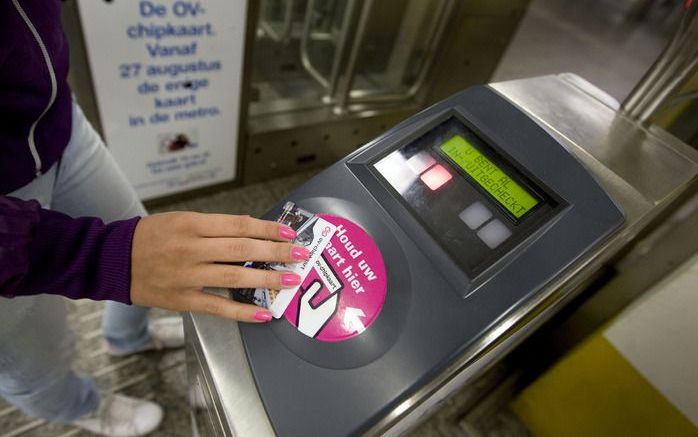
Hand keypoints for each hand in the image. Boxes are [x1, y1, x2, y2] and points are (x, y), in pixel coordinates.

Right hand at [130, 212, 308, 322]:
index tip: (288, 232)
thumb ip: (215, 228)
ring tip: (290, 280)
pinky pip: (218, 306)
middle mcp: (191, 248)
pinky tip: (263, 313)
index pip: (239, 225)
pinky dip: (243, 312)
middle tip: (300, 255)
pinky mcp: (182, 299)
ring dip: (267, 279)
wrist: (111, 259)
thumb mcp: (181, 220)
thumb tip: (253, 233)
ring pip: (235, 277)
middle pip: (242, 249)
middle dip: (276, 252)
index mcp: (192, 224)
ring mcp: (187, 276)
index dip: (267, 229)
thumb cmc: (150, 236)